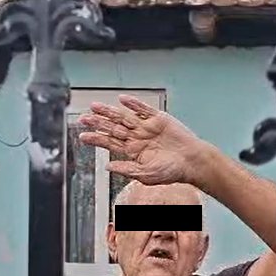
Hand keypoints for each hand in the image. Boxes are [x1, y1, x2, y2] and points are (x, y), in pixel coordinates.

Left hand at [78, 95, 209, 185]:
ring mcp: (147, 127)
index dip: (96, 139)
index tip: (82, 136)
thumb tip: (107, 166)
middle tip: (83, 118)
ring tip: (95, 106)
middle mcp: (137, 137)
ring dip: (110, 111)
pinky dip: (133, 104)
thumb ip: (126, 169)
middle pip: (113, 127)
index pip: (109, 143)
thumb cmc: (172, 171)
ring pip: (124, 117)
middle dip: (98, 123)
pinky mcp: (159, 118)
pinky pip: (143, 109)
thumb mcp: (146, 175)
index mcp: (133, 151)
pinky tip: (122, 100)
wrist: (193, 162)